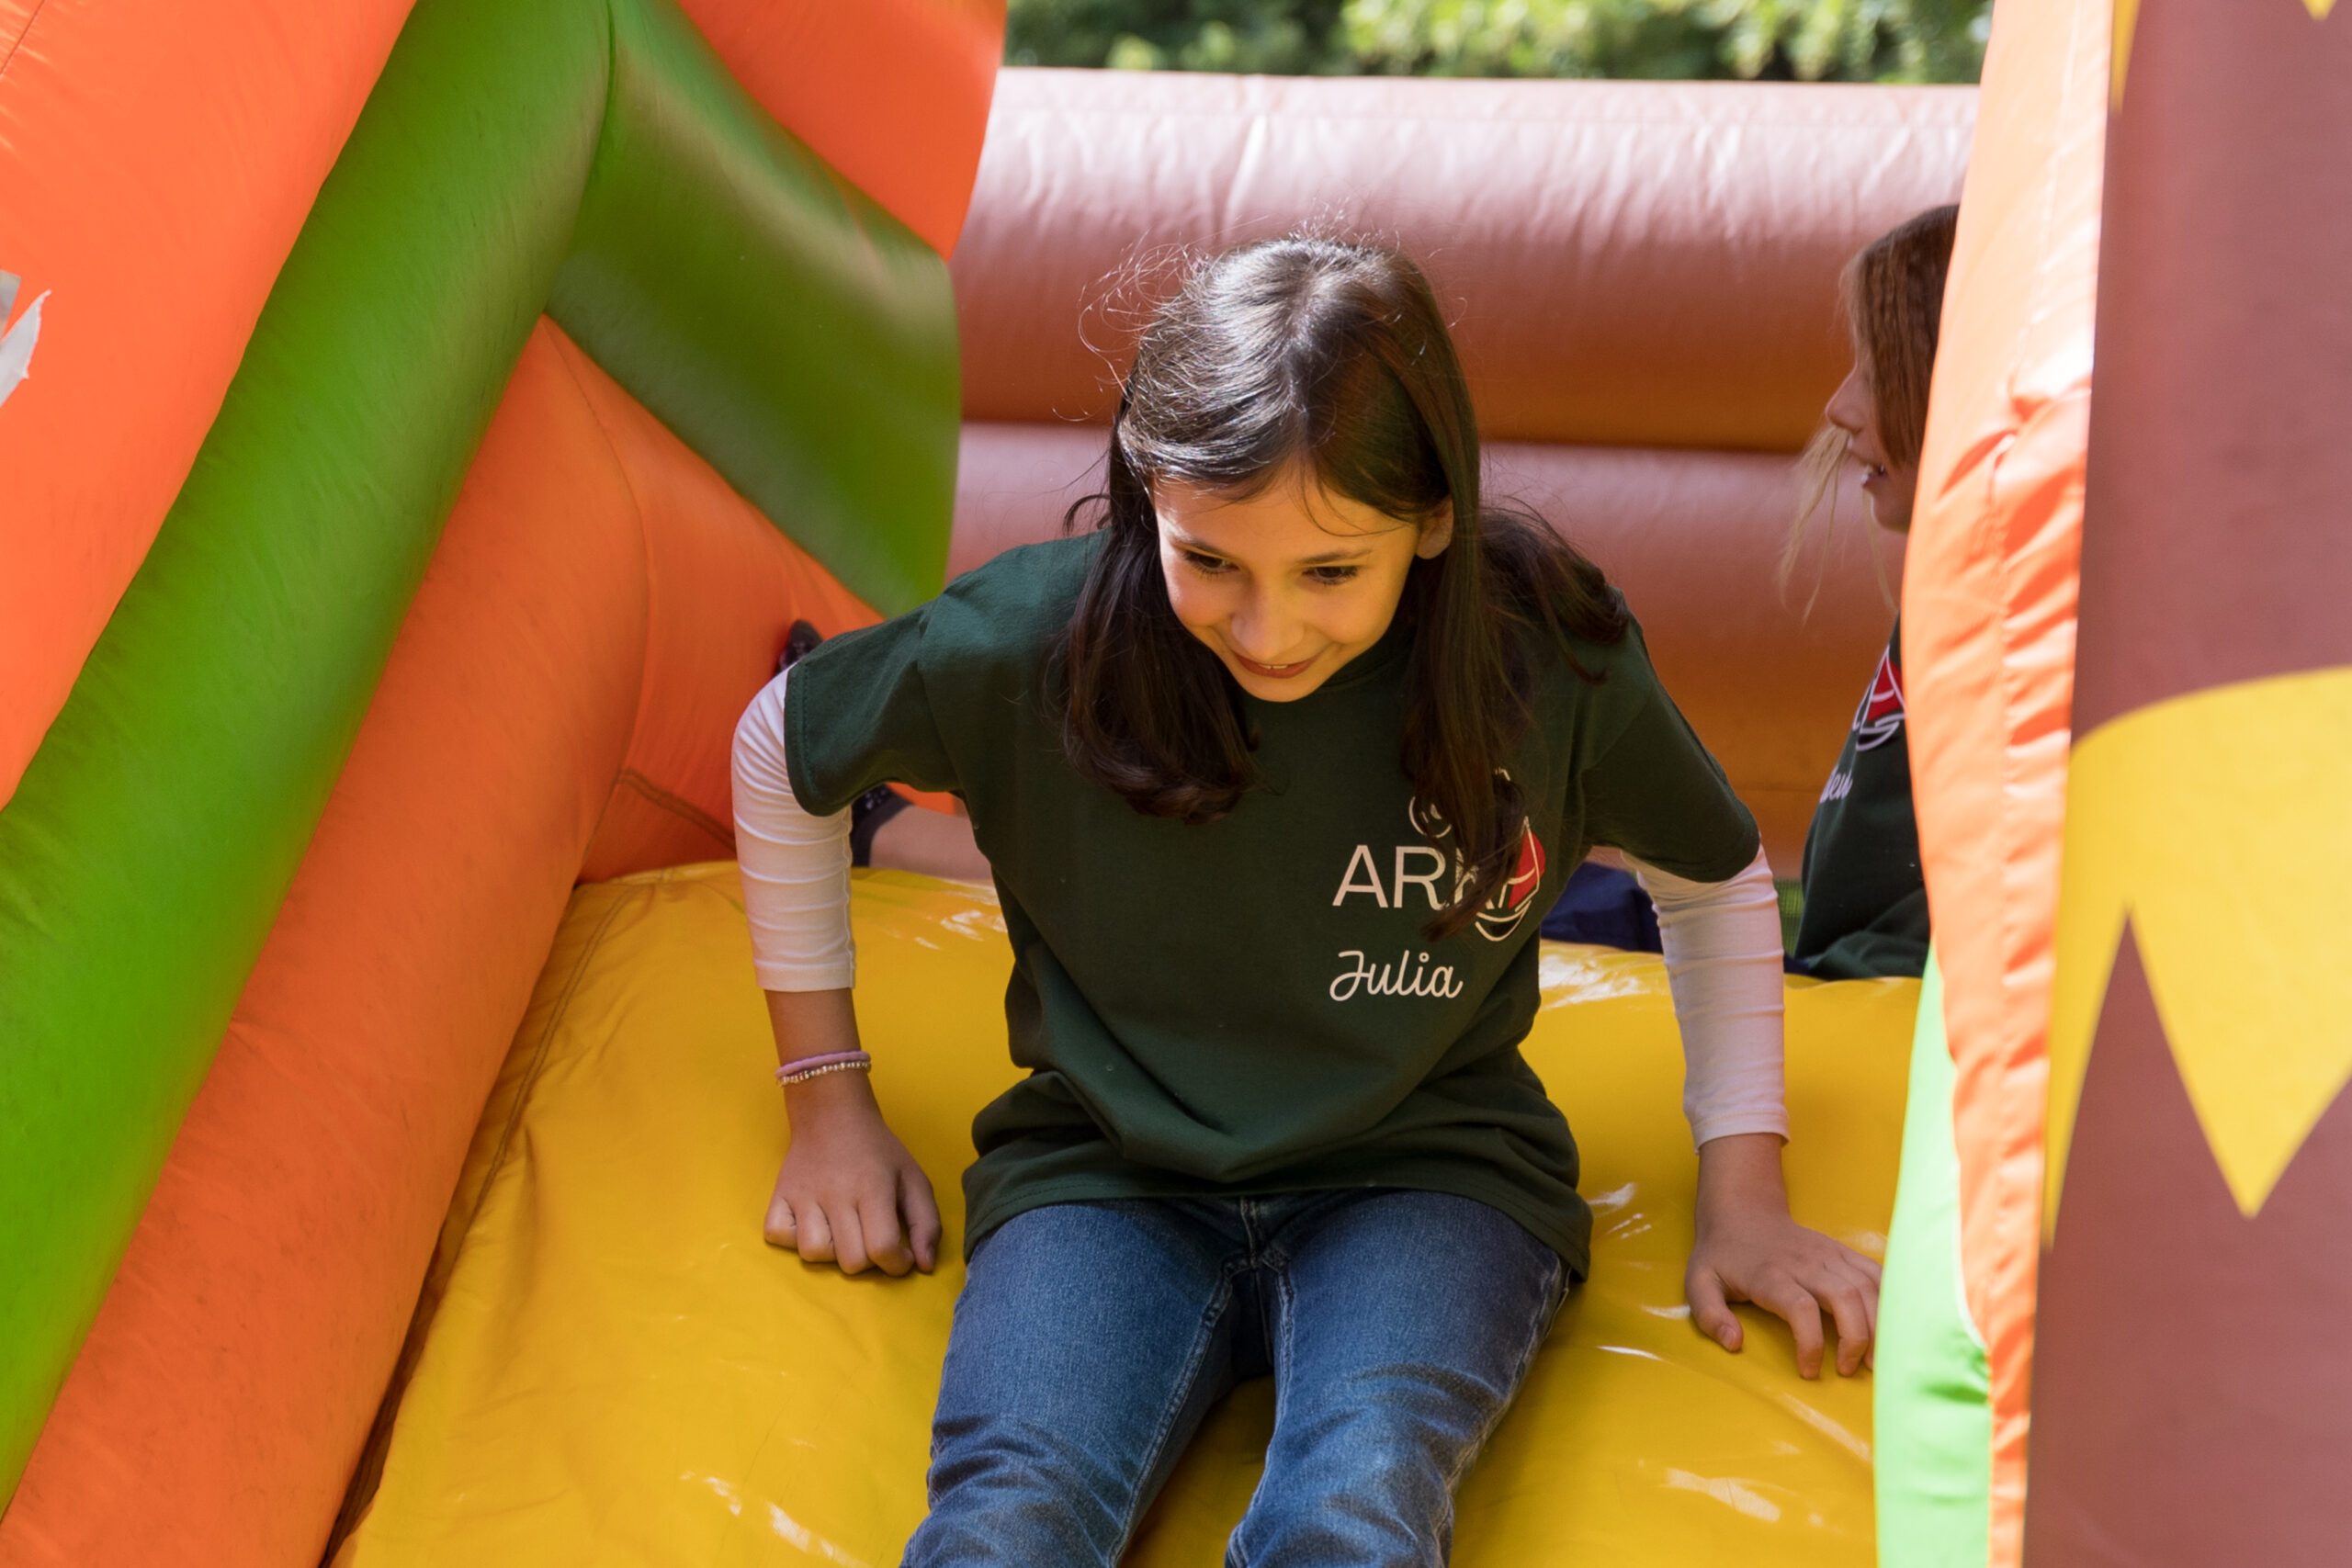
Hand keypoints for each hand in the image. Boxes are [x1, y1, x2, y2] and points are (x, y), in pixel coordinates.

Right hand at [766, 1069, 941, 1275]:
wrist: (832, 1114)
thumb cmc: (877, 1151)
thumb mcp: (914, 1178)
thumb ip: (927, 1223)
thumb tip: (924, 1266)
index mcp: (873, 1187)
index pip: (882, 1248)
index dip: (897, 1264)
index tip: (900, 1255)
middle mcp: (836, 1193)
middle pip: (850, 1260)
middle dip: (868, 1261)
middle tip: (870, 1239)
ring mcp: (802, 1195)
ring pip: (814, 1253)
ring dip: (831, 1253)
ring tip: (842, 1233)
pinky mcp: (778, 1195)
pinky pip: (777, 1235)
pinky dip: (793, 1238)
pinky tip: (812, 1225)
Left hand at [1684, 1132, 1879, 1377]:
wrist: (1743, 1211)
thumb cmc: (1722, 1256)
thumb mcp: (1699, 1283)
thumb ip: (1710, 1315)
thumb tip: (1734, 1344)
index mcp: (1769, 1274)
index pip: (1799, 1307)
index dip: (1810, 1343)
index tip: (1808, 1371)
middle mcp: (1805, 1262)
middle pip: (1844, 1296)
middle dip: (1856, 1338)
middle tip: (1851, 1370)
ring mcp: (1828, 1254)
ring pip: (1867, 1285)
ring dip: (1879, 1324)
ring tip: (1876, 1361)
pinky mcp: (1843, 1252)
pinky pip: (1877, 1273)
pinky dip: (1891, 1299)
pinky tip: (1893, 1328)